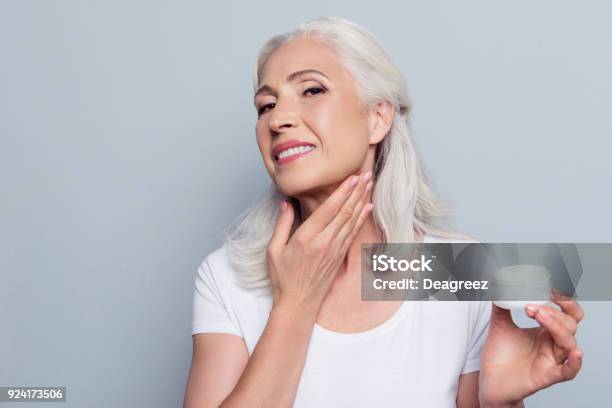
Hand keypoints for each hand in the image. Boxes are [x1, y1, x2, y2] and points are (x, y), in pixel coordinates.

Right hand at [266, 171, 372, 314]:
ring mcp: (335, 250)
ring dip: (361, 200)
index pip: (328, 210)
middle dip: (356, 191)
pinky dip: (361, 218)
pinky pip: (353, 232)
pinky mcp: (340, 256)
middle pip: (344, 211)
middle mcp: (324, 242)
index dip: (342, 192)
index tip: (351, 177)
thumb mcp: (273, 250)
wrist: (298, 304)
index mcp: (306, 238)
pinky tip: (367, 207)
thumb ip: (282, 224)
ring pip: (351, 220)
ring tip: (369, 184)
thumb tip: (286, 202)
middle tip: (366, 174)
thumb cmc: (283, 278)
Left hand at [479, 291, 583, 406]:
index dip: (564, 300)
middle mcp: (552, 344)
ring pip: (568, 342)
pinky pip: (567, 371)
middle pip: (569, 324)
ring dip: (556, 326)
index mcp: (545, 330)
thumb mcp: (499, 324)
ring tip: (537, 313)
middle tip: (534, 305)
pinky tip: (575, 353)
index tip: (551, 287)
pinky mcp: (547, 376)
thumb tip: (498, 285)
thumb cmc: (500, 355)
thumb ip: (501, 305)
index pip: (566, 312)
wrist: (490, 380)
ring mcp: (552, 360)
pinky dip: (574, 362)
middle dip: (554, 311)